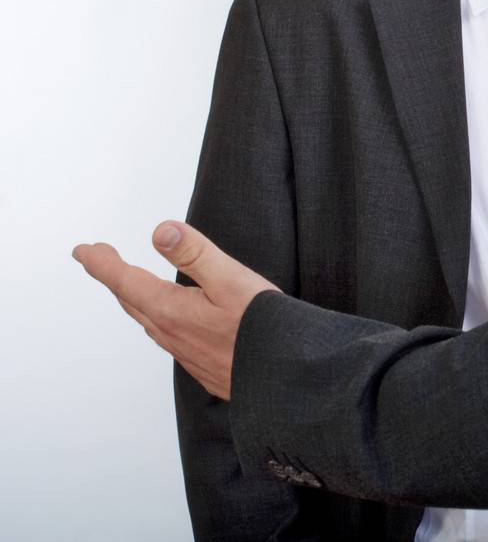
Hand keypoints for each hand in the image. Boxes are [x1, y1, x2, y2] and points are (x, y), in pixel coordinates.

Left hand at [73, 221, 278, 399]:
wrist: (283, 379)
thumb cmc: (262, 328)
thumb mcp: (232, 280)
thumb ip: (196, 254)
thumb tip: (160, 231)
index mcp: (171, 310)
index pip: (125, 281)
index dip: (101, 263)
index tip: (82, 250)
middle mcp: (171, 333)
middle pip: (130, 300)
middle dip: (113, 276)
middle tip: (99, 257)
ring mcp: (184, 351)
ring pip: (147, 319)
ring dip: (133, 296)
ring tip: (129, 282)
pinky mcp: (201, 363)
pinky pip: (166, 335)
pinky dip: (155, 316)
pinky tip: (169, 318)